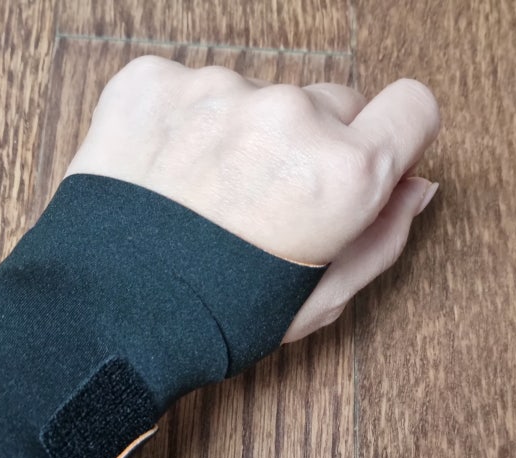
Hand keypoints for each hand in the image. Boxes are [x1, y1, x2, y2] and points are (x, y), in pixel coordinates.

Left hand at [66, 55, 440, 341]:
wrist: (100, 316)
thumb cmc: (212, 319)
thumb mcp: (317, 299)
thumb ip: (380, 238)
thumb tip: (415, 187)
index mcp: (340, 174)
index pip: (411, 107)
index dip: (392, 136)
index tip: (367, 155)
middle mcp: (285, 116)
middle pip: (328, 102)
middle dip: (308, 144)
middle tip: (260, 199)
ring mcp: (213, 90)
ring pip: (254, 97)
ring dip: (239, 134)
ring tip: (198, 195)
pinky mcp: (150, 82)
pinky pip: (188, 87)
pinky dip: (181, 122)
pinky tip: (161, 172)